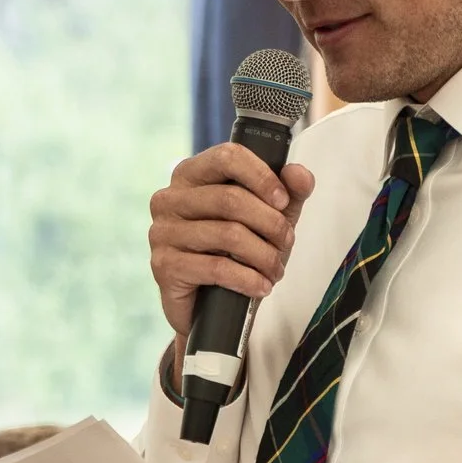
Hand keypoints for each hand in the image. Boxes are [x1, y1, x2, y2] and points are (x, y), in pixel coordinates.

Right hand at [148, 144, 316, 335]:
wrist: (209, 305)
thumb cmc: (235, 253)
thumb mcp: (267, 218)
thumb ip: (288, 193)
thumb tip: (299, 174)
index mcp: (190, 174)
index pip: (227, 157)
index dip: (262, 176)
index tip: (284, 201)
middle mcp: (169, 199)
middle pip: (231, 199)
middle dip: (271, 223)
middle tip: (287, 242)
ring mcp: (162, 232)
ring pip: (228, 234)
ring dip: (263, 255)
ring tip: (276, 269)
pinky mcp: (164, 265)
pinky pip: (216, 268)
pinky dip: (248, 279)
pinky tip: (262, 286)